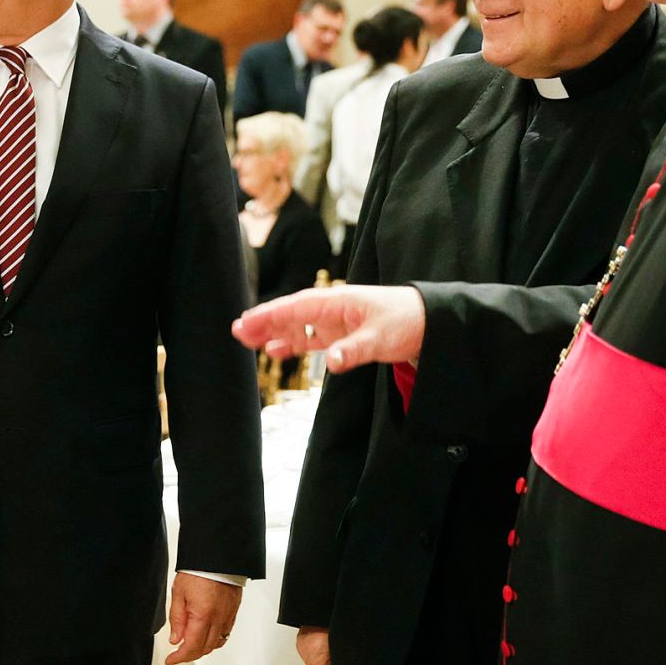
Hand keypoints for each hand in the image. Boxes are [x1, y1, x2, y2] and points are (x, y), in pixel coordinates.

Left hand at [165, 573, 242, 664]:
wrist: (217, 557)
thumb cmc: (198, 570)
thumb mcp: (179, 593)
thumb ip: (177, 618)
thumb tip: (176, 639)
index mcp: (203, 615)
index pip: (192, 647)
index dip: (180, 657)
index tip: (172, 660)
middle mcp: (218, 619)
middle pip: (205, 649)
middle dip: (190, 655)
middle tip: (178, 653)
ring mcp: (228, 616)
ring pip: (216, 643)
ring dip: (203, 648)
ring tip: (191, 644)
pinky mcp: (233, 611)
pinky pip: (225, 633)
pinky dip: (215, 640)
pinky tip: (207, 635)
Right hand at [231, 285, 425, 373]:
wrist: (430, 322)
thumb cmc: (407, 322)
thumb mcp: (381, 338)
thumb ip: (353, 350)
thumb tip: (331, 363)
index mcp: (338, 301)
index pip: (297, 306)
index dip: (270, 314)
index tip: (246, 322)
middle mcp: (332, 308)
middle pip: (291, 313)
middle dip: (263, 321)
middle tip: (235, 331)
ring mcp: (335, 321)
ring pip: (296, 325)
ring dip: (273, 332)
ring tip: (246, 340)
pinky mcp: (341, 335)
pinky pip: (309, 337)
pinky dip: (291, 342)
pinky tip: (275, 350)